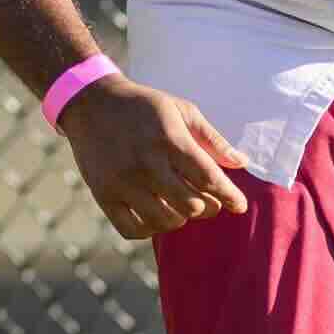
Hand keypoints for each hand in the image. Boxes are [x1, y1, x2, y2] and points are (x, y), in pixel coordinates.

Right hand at [61, 77, 249, 243]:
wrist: (92, 103)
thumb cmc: (144, 107)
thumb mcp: (181, 110)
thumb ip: (212, 139)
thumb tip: (242, 163)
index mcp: (169, 139)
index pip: (208, 177)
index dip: (229, 195)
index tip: (239, 205)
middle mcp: (146, 163)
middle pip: (190, 204)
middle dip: (209, 207)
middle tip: (210, 202)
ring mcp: (123, 182)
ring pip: (165, 221)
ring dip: (181, 218)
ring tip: (183, 205)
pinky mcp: (104, 196)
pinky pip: (133, 230)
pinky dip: (151, 229)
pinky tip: (157, 216)